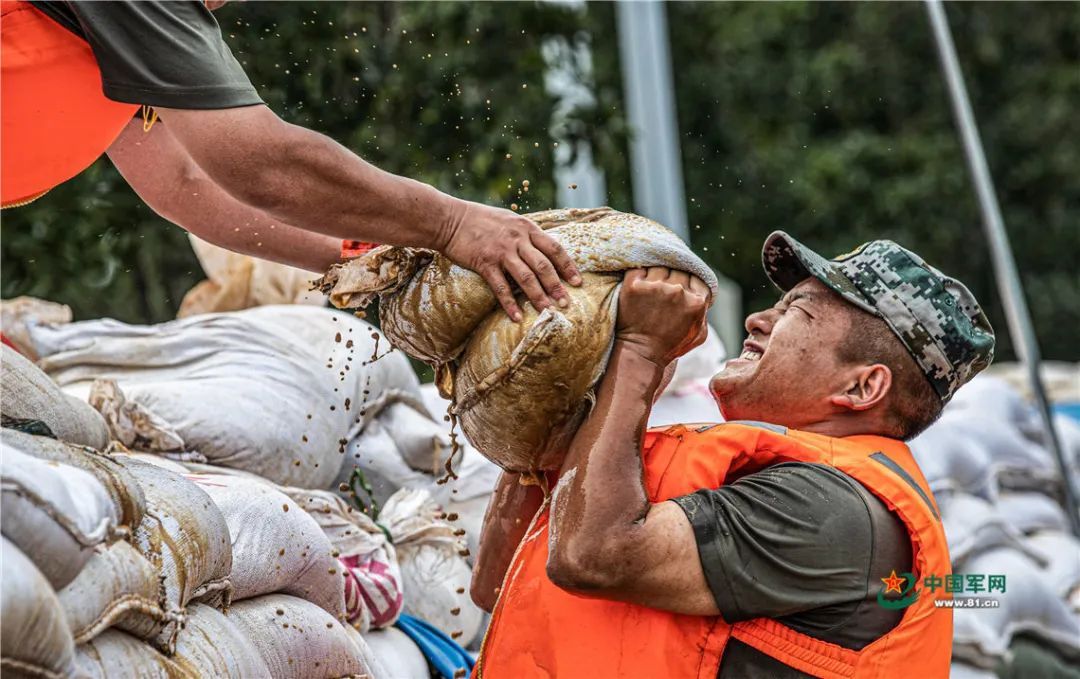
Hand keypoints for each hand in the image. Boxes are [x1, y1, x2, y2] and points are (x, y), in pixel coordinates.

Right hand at [440, 200, 581, 320]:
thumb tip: (543, 251)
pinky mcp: (485, 263)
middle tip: (566, 303)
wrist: (450, 219)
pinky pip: (501, 287)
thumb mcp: (509, 220)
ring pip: (526, 277)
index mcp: (526, 228)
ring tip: (548, 312)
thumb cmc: (480, 220)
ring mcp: (501, 251)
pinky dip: (510, 303)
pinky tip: (517, 317)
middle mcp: (517, 239)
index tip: (578, 282)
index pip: (554, 248)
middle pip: (544, 266)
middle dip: (557, 286)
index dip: (568, 267)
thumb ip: (526, 234)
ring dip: (538, 296)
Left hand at [615, 267, 709, 365]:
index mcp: (696, 301)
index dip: (688, 281)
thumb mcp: (699, 333)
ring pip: (660, 266)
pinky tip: (638, 286)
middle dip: (672, 277)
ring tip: (650, 290)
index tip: (680, 288)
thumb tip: (706, 296)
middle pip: (678, 269)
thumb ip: (704, 311)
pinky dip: (639, 274)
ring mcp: (655, 287)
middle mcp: (677, 291)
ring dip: (656, 275)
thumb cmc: (670, 346)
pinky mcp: (634, 286)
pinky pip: (639, 268)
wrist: (639, 354)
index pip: (696, 275)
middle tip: (663, 291)